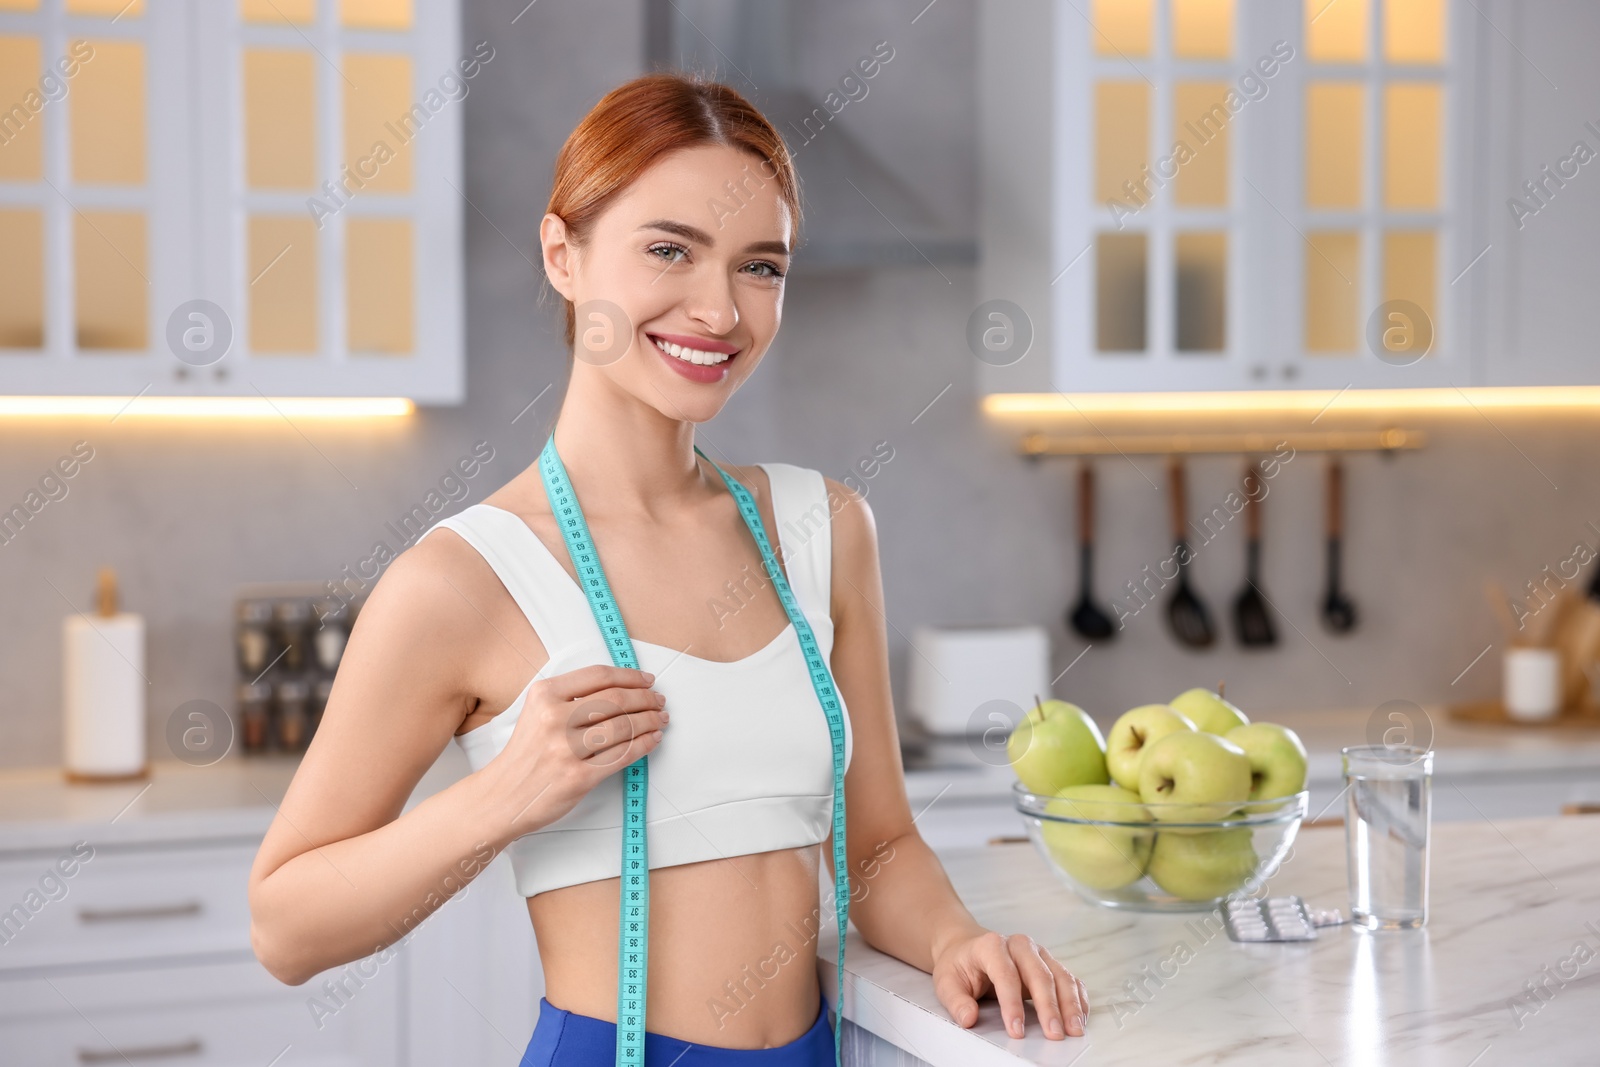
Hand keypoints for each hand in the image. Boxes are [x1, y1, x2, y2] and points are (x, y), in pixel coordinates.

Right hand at [479, 664, 667, 842]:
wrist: (503, 796)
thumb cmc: (525, 755)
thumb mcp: (537, 712)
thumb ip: (571, 698)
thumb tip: (621, 689)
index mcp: (544, 695)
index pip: (598, 676)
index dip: (630, 676)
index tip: (646, 680)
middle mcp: (554, 719)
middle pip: (616, 699)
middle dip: (645, 698)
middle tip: (658, 701)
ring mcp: (567, 749)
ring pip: (624, 726)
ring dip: (649, 721)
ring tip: (659, 719)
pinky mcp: (579, 776)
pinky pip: (623, 755)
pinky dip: (645, 745)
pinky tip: (653, 739)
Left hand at [932, 929, 1087, 1039]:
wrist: (967, 946)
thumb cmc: (960, 963)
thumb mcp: (946, 981)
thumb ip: (956, 1000)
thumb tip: (969, 1018)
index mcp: (992, 946)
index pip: (1006, 974)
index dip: (1012, 1004)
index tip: (1016, 1030)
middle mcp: (1019, 946)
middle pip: (1039, 974)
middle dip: (1049, 1006)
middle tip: (1054, 1033)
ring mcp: (1038, 954)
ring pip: (1060, 975)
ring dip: (1070, 1004)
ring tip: (1074, 1029)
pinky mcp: (1050, 964)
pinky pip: (1070, 979)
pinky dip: (1078, 998)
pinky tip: (1081, 1016)